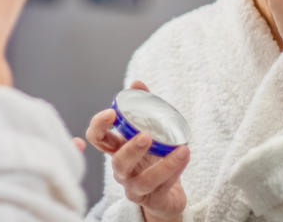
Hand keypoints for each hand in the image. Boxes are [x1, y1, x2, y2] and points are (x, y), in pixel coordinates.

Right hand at [85, 81, 189, 221]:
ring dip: (163, 165)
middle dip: (130, 149)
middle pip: (118, 162)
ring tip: (180, 149)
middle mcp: (122, 170)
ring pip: (143, 180)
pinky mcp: (152, 200)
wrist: (165, 195)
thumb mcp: (148, 132)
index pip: (98, 138)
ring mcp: (135, 187)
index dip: (99, 126)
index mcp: (117, 149)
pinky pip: (163, 187)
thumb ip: (142, 107)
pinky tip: (185, 156)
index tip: (112, 113)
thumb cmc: (152, 159)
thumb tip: (136, 83)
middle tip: (145, 135)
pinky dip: (175, 170)